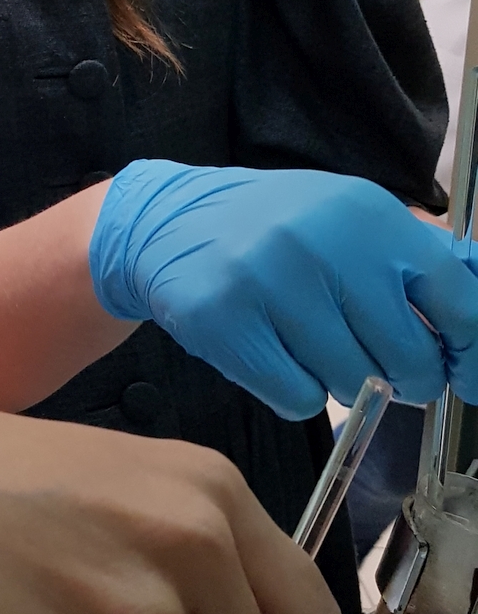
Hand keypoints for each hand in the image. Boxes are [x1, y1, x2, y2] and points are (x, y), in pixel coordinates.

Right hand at [89, 161, 477, 419]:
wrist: (167, 222)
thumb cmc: (276, 229)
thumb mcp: (353, 220)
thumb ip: (425, 259)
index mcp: (368, 214)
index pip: (458, 303)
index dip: (470, 354)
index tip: (466, 376)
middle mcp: (322, 242)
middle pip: (408, 361)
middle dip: (400, 376)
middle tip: (370, 356)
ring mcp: (268, 280)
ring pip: (352, 386)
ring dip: (339, 380)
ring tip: (306, 340)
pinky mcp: (223, 320)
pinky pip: (296, 398)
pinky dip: (291, 390)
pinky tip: (270, 351)